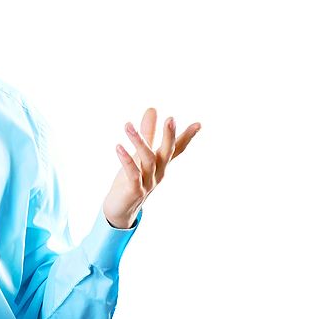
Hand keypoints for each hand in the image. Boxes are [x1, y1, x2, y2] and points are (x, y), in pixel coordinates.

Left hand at [102, 107, 200, 228]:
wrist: (120, 210)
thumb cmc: (130, 180)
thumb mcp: (139, 155)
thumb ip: (147, 133)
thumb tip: (152, 109)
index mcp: (161, 164)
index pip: (177, 149)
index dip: (187, 137)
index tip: (199, 124)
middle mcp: (158, 172)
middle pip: (167, 153)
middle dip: (169, 136)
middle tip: (171, 119)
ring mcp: (148, 182)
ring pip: (148, 160)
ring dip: (139, 142)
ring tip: (128, 126)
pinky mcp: (134, 190)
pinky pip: (132, 174)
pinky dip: (126, 160)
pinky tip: (118, 147)